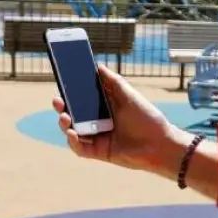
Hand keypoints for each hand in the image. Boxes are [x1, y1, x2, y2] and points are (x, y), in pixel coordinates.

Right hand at [52, 65, 178, 172]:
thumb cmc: (147, 118)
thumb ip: (113, 81)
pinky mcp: (99, 152)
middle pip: (73, 113)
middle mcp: (97, 121)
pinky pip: (80, 148)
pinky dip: (73, 142)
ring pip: (73, 131)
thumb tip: (97, 65)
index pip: (82, 97)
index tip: (61, 81)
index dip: (70, 90)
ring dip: (65, 124)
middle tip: (58, 101)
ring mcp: (97, 137)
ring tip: (65, 117)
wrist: (160, 144)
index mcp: (104, 106)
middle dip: (62, 106)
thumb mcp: (129, 96)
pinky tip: (73, 134)